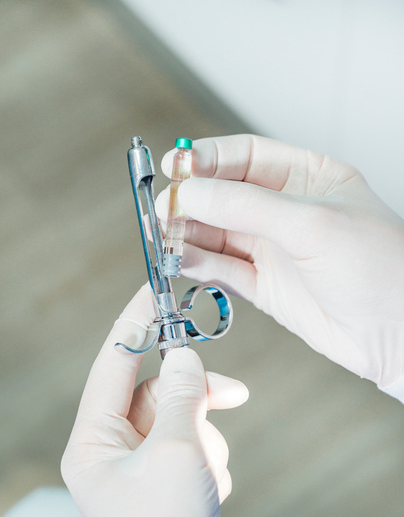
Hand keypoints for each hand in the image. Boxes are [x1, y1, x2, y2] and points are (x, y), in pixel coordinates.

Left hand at [61, 285, 248, 516]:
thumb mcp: (176, 451)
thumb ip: (179, 395)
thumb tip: (181, 355)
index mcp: (91, 442)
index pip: (112, 365)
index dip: (135, 324)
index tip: (157, 290)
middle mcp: (110, 452)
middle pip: (154, 393)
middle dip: (193, 396)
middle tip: (232, 393)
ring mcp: (139, 470)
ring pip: (180, 420)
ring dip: (205, 438)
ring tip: (209, 474)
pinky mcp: (166, 485)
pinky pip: (192, 449)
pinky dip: (209, 462)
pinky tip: (210, 493)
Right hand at [157, 135, 403, 388]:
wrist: (396, 334)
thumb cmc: (379, 269)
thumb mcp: (312, 224)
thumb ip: (246, 207)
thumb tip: (190, 193)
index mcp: (307, 177)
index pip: (245, 155)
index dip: (206, 159)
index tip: (174, 168)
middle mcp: (286, 210)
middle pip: (223, 194)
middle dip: (190, 201)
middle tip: (163, 211)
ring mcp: (273, 249)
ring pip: (216, 233)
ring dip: (188, 234)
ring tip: (165, 239)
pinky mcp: (264, 286)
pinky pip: (221, 269)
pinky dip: (199, 265)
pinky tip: (183, 262)